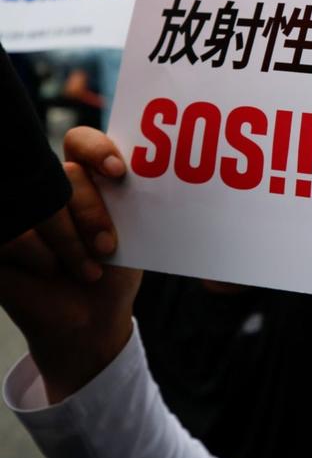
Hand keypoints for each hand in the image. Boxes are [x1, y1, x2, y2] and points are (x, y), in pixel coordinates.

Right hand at [0, 127, 138, 402]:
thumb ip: (129, 198)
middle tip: (107, 246)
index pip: (81, 141)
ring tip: (88, 270)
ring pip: (44, 206)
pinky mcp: (1, 240)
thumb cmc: (114, 269)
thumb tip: (150, 175)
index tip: (119, 172)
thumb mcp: (130, 232)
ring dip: (71, 242)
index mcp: (85, 177)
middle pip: (68, 175)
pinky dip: (42, 258)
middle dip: (92, 212)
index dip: (97, 148)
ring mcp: (22, 212)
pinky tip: (51, 272)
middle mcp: (49, 189)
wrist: (92, 316)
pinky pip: (17, 236)